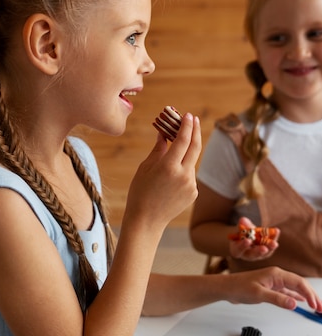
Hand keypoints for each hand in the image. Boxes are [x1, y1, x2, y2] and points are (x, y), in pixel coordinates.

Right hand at [125, 113, 201, 231]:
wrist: (146, 220)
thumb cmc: (140, 192)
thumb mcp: (145, 168)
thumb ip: (159, 149)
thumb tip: (164, 133)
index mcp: (169, 167)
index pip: (183, 140)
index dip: (187, 126)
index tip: (188, 115)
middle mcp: (184, 175)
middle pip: (195, 147)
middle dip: (196, 131)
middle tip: (194, 120)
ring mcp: (191, 185)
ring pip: (191, 162)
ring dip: (186, 153)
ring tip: (176, 148)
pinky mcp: (193, 193)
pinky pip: (189, 175)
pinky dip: (183, 169)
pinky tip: (171, 176)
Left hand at [224, 266, 321, 311]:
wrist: (227, 288)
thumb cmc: (239, 287)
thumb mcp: (259, 294)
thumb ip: (277, 299)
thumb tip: (295, 304)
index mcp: (276, 273)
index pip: (298, 283)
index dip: (309, 294)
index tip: (316, 306)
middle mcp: (277, 276)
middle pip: (300, 285)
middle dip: (312, 296)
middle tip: (321, 308)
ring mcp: (274, 281)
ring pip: (295, 289)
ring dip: (306, 297)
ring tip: (316, 307)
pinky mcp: (270, 287)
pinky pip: (287, 292)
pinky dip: (296, 297)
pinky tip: (302, 302)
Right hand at [229, 217, 279, 261]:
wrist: (248, 234)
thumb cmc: (241, 232)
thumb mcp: (240, 228)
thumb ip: (242, 225)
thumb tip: (243, 220)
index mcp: (237, 250)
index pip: (238, 250)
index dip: (242, 246)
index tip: (247, 241)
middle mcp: (247, 255)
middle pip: (253, 254)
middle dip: (259, 251)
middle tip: (264, 249)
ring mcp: (258, 254)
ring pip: (264, 253)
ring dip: (269, 247)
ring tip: (274, 243)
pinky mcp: (267, 251)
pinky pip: (270, 246)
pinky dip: (274, 238)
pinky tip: (276, 231)